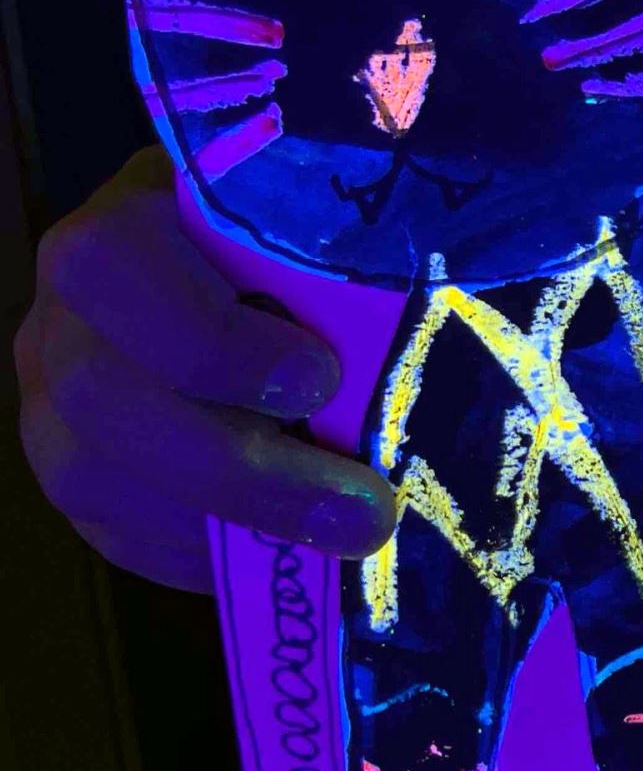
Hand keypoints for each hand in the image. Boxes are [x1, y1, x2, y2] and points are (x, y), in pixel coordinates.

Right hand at [15, 147, 394, 591]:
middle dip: (238, 467)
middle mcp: (73, 307)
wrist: (302, 309)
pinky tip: (291, 549)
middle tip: (361, 506)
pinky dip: (206, 553)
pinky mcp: (79, 470)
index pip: (111, 262)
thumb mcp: (355, 234)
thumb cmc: (340, 260)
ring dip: (230, 520)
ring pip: (92, 476)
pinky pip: (116, 532)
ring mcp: (55, 394)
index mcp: (137, 217)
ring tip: (347, 536)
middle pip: (98, 393)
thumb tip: (460, 288)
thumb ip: (374, 257)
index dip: (205, 337)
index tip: (319, 381)